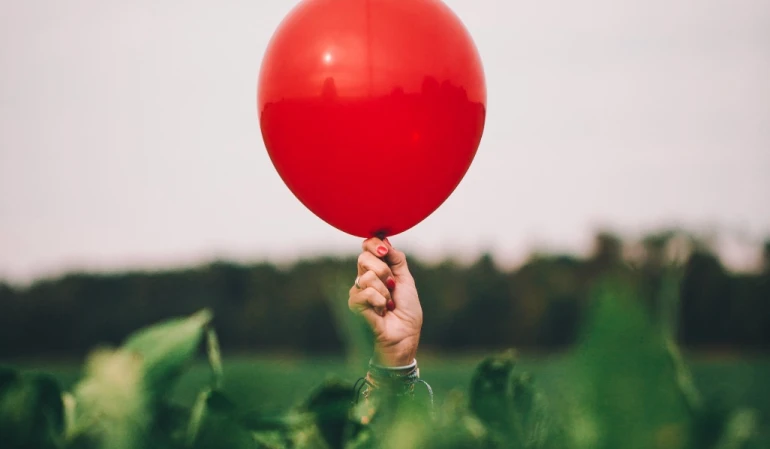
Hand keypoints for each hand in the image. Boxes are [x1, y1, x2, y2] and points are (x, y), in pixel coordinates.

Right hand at [348, 237, 422, 366]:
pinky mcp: (354, 305)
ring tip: (388, 304)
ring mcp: (358, 291)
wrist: (405, 334)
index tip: (384, 250)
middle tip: (392, 286)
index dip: (374, 244)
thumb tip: (385, 240)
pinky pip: (364, 293)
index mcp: (377, 269)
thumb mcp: (406, 279)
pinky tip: (382, 311)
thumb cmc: (407, 310)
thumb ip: (396, 259)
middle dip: (384, 271)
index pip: (367, 247)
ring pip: (366, 277)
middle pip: (364, 257)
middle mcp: (364, 277)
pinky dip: (378, 301)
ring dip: (384, 291)